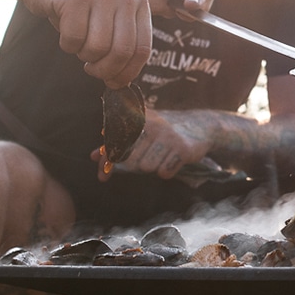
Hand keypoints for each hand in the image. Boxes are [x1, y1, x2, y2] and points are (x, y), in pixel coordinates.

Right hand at [19, 0, 152, 87]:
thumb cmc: (76, 4)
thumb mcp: (106, 18)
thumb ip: (120, 43)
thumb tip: (123, 83)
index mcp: (138, 1)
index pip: (142, 49)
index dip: (128, 73)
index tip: (113, 82)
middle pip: (121, 51)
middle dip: (104, 70)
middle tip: (91, 69)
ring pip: (98, 47)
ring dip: (83, 54)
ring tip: (78, 42)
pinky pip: (74, 38)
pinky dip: (67, 44)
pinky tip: (64, 31)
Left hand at [91, 110, 212, 179]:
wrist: (199, 125)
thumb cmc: (164, 130)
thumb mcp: (141, 130)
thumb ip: (116, 143)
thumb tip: (95, 156)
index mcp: (140, 119)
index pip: (117, 143)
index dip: (108, 161)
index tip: (102, 175)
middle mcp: (153, 125)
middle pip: (131, 159)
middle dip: (134, 165)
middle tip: (145, 159)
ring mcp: (169, 137)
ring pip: (147, 167)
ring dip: (152, 167)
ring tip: (160, 157)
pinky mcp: (183, 149)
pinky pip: (165, 172)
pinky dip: (166, 171)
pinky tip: (171, 161)